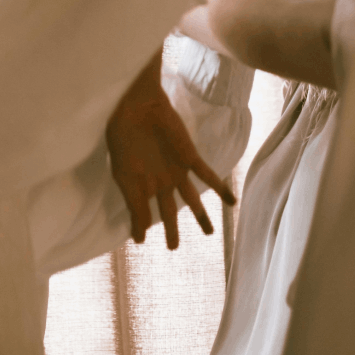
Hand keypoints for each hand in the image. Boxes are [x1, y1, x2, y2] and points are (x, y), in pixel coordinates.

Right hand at [107, 62, 235, 249]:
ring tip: (210, 232)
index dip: (139, 226)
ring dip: (200, 216)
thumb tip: (141, 236)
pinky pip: (208, 175)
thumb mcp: (122, 176)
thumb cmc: (123, 137)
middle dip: (171, 229)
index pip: (141, 212)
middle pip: (168, 211)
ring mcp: (175, 170)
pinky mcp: (189, 156)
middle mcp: (159, 180)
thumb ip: (133, 204)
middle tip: (173, 247)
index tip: (140, 240)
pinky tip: (232, 201)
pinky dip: (220, 189)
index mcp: (140, 184)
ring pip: (191, 198)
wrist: (136, 107)